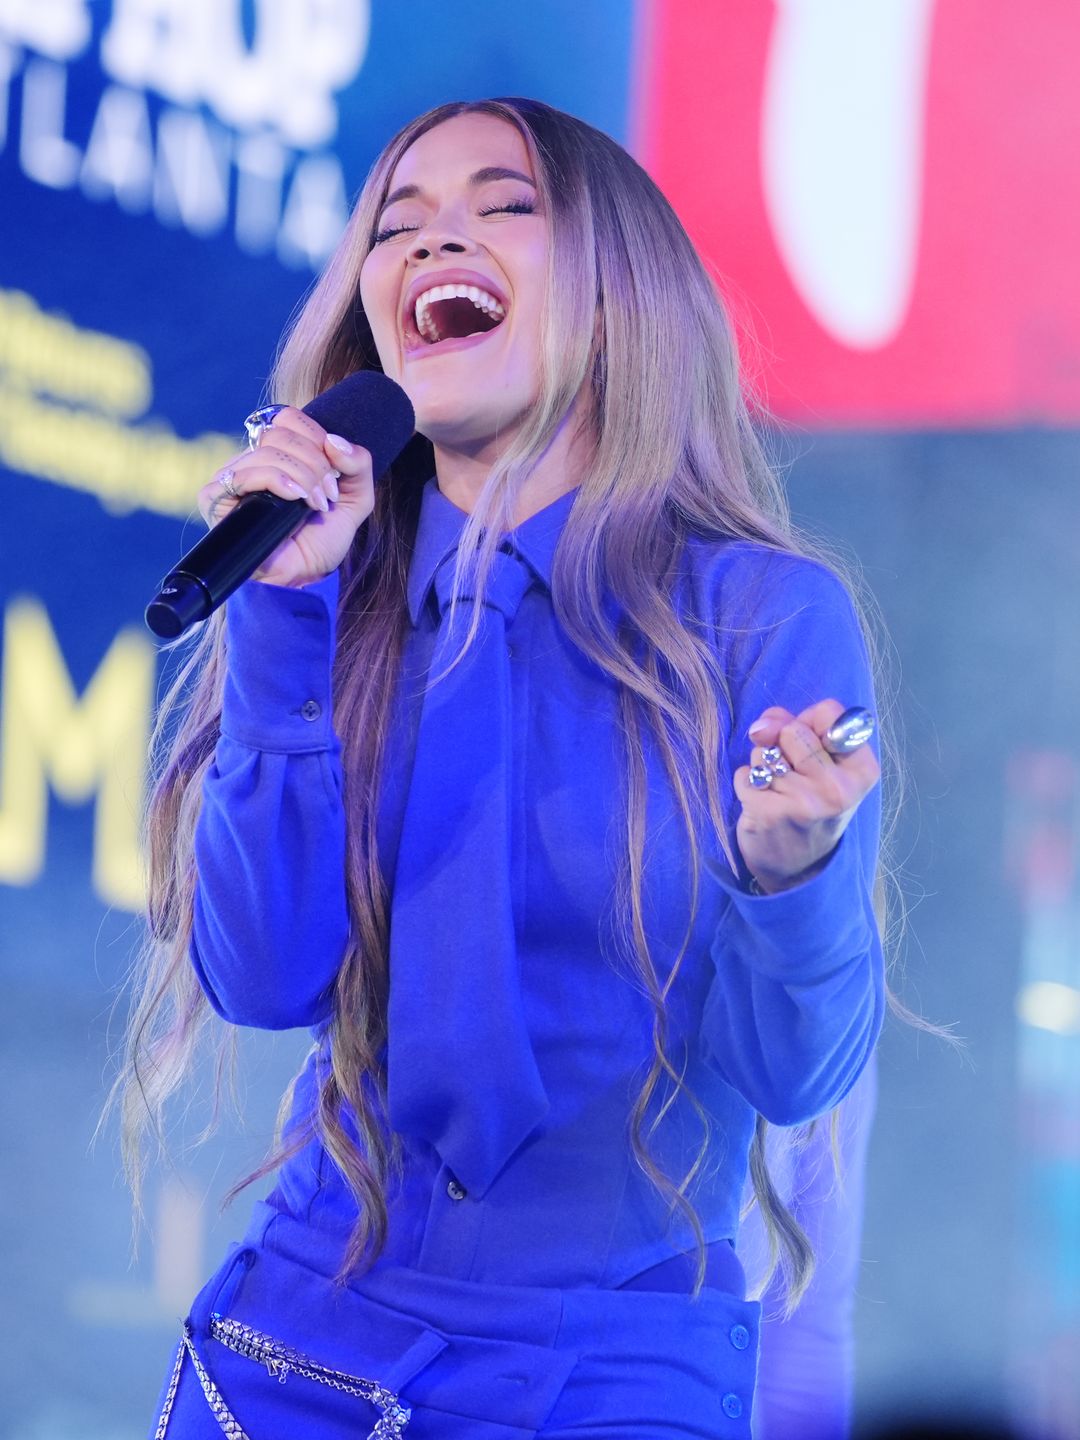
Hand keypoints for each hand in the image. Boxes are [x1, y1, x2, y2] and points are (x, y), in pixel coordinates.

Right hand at [196, 407, 374, 587]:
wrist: (303, 579)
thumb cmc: (321, 542)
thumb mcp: (355, 500)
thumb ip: (359, 464)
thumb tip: (333, 440)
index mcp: (277, 455)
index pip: (288, 418)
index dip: (316, 436)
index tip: (335, 473)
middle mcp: (250, 461)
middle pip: (281, 432)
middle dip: (315, 462)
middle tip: (327, 494)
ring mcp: (231, 478)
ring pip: (268, 451)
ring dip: (303, 476)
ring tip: (316, 505)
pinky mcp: (214, 498)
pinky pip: (246, 473)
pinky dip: (278, 481)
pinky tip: (296, 500)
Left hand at [733, 700, 879, 893]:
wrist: (797, 870)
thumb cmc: (811, 806)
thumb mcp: (821, 764)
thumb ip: (795, 726)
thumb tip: (763, 726)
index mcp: (862, 770)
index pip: (830, 712)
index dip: (810, 724)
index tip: (815, 752)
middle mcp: (838, 787)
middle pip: (792, 730)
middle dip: (783, 747)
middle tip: (794, 778)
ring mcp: (805, 802)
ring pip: (764, 752)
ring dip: (764, 767)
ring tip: (780, 794)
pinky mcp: (770, 813)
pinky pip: (745, 773)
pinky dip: (747, 784)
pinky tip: (763, 804)